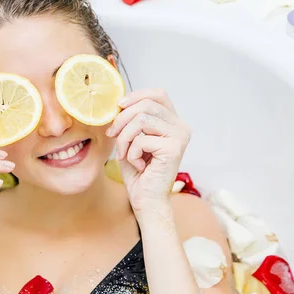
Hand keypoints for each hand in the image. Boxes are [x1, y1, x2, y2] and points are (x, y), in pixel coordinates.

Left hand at [105, 89, 190, 211]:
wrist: (146, 199)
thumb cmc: (138, 170)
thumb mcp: (131, 138)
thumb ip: (131, 119)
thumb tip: (120, 102)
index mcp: (173, 121)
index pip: (158, 94)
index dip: (136, 96)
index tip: (118, 106)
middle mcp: (181, 126)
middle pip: (146, 105)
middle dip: (122, 119)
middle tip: (112, 135)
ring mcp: (180, 136)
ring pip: (141, 119)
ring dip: (125, 138)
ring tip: (125, 154)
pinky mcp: (174, 148)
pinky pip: (141, 140)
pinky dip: (131, 153)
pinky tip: (138, 165)